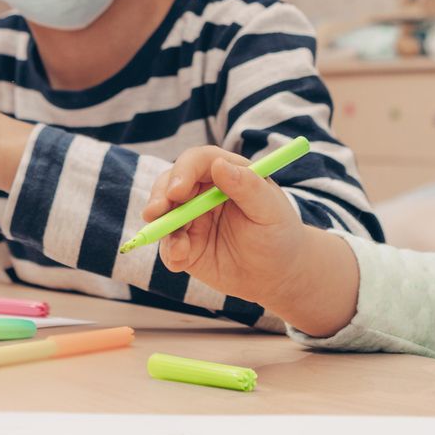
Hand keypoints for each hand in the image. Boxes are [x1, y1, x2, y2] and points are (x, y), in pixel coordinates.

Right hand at [141, 146, 357, 335]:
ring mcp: (192, 219)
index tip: (178, 190)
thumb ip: (247, 186)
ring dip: (161, 226)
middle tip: (155, 212)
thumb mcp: (270, 210)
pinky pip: (168, 246)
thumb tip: (219, 164)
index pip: (198, 161)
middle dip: (160, 196)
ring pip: (163, 213)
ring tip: (177, 248)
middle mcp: (203, 192)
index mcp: (226, 173)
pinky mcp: (186, 245)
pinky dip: (169, 252)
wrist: (278, 273)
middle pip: (171, 183)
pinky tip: (180, 261)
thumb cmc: (279, 234)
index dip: (184, 171)